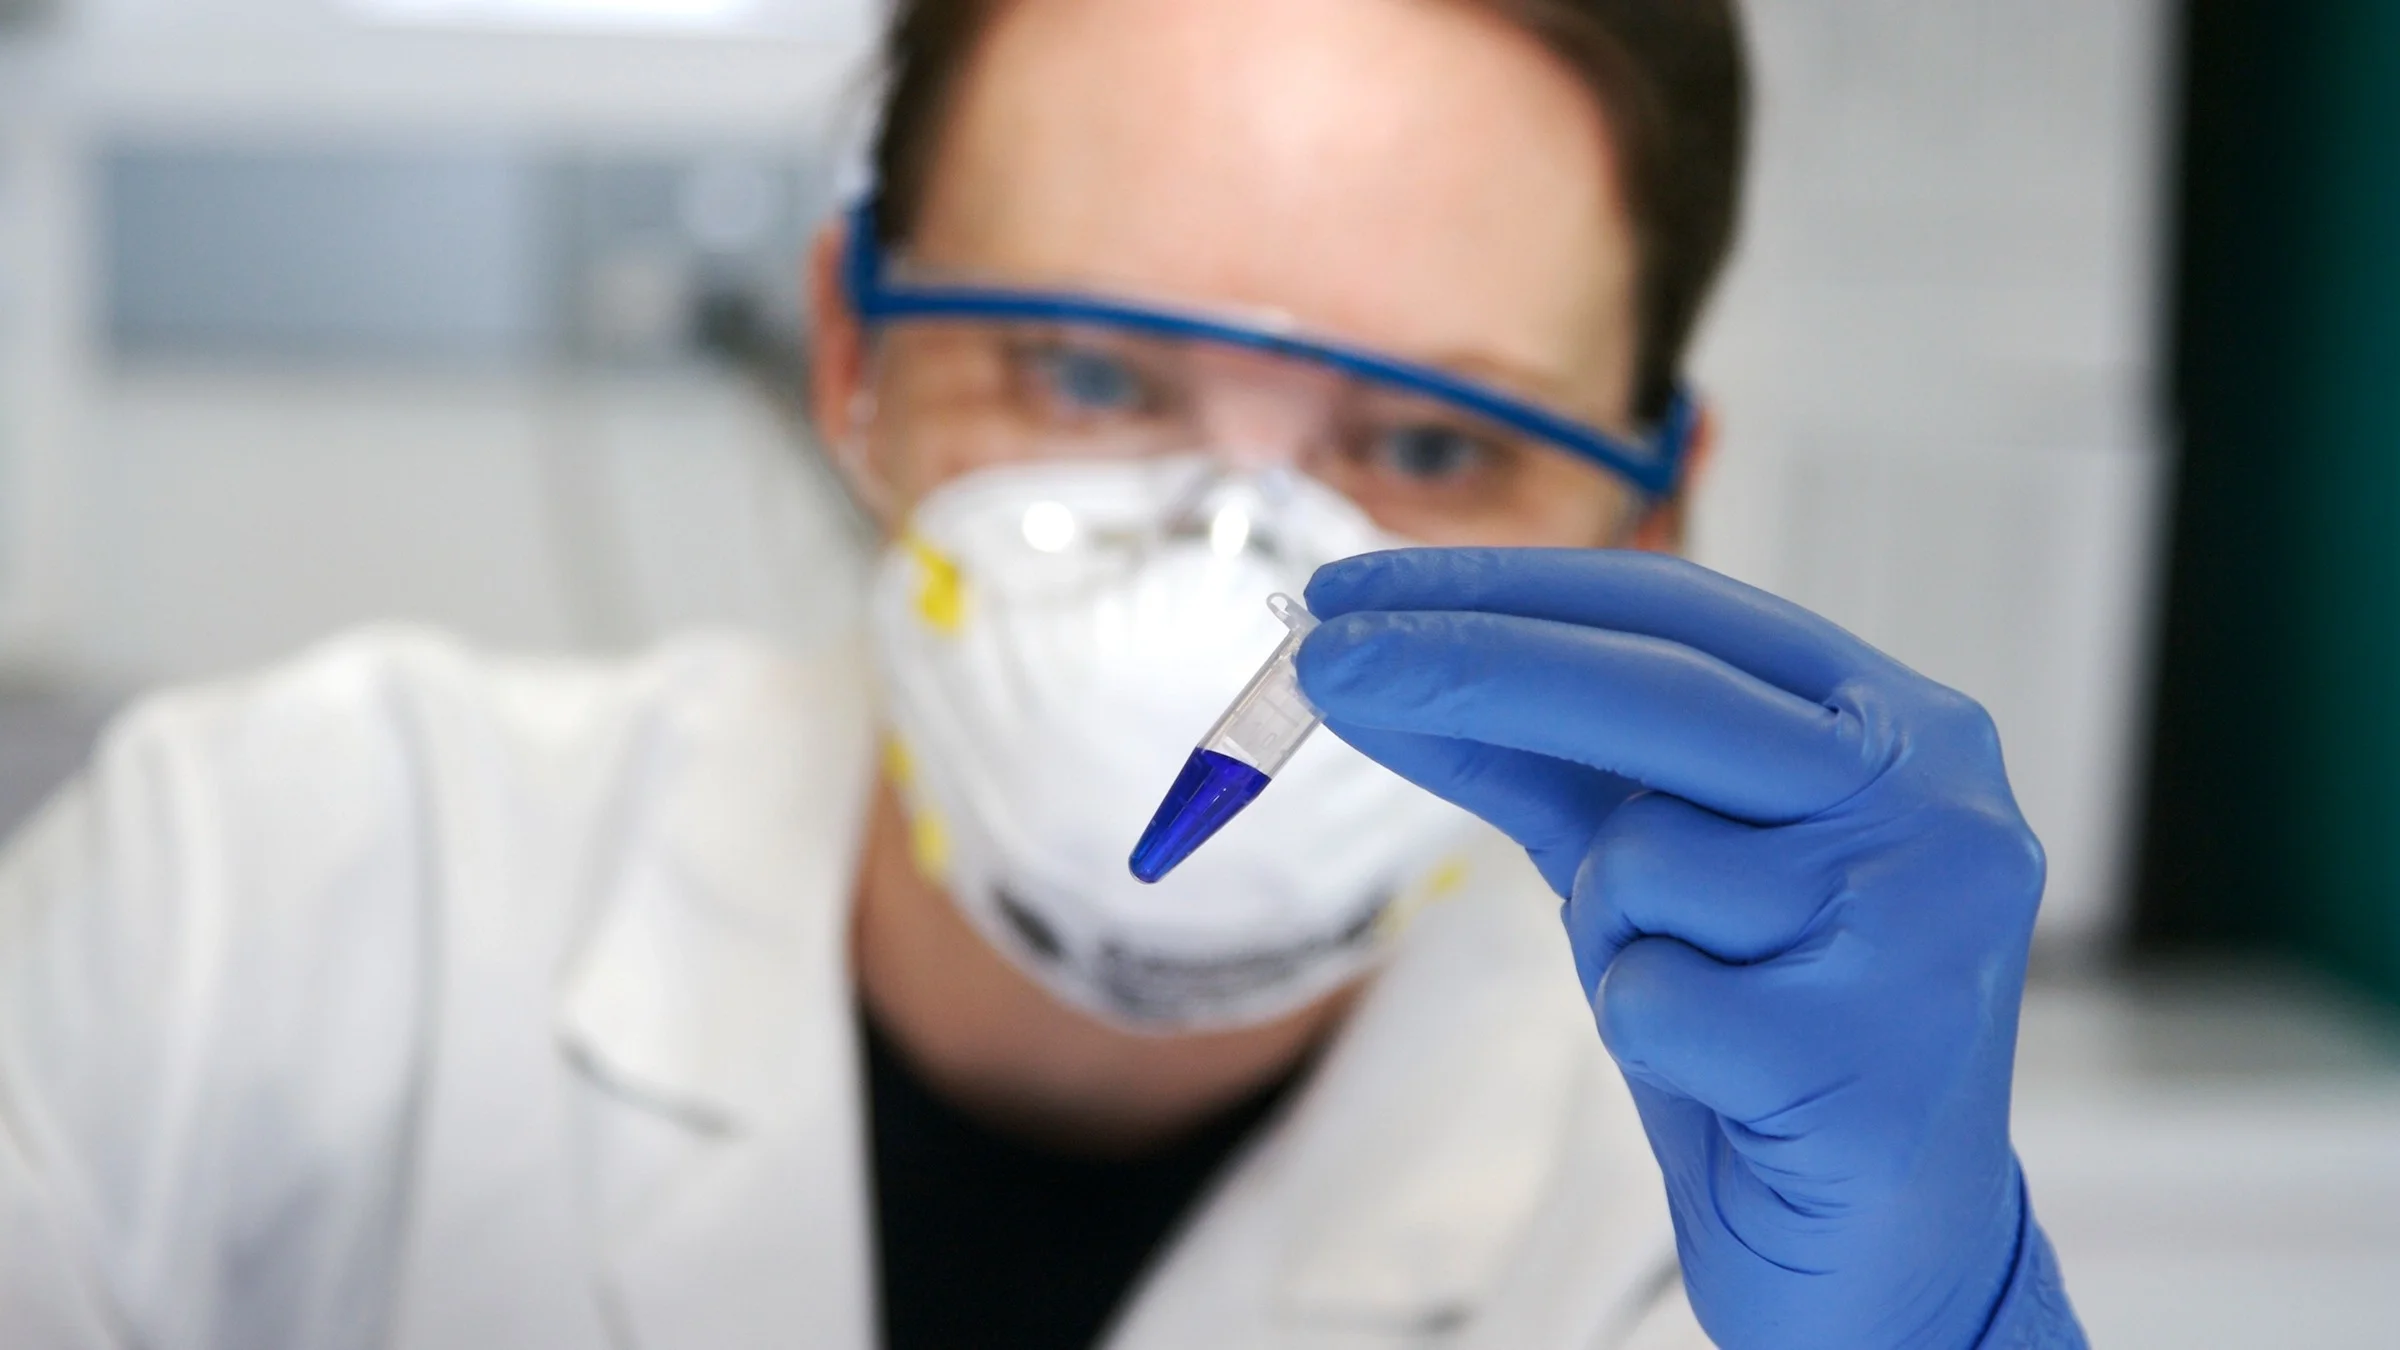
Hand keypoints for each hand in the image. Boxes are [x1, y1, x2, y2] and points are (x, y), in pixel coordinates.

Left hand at [1297, 549, 2070, 1349]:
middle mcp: (1936, 796)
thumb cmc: (1761, 1031)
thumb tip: (1369, 660)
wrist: (1884, 1247)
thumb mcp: (1655, 868)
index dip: (1501, 589)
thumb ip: (1547, 760)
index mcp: (1896, 722)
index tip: (1351, 592)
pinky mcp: (1872, 1054)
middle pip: (1654, 687)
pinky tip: (1728, 1077)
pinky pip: (1650, 997)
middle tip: (1319, 661)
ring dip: (1612, 932)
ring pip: (1640, 860)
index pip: (1676, 606)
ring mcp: (1921, 921)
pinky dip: (1643, 1032)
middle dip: (1466, 664)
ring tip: (1704, 1000)